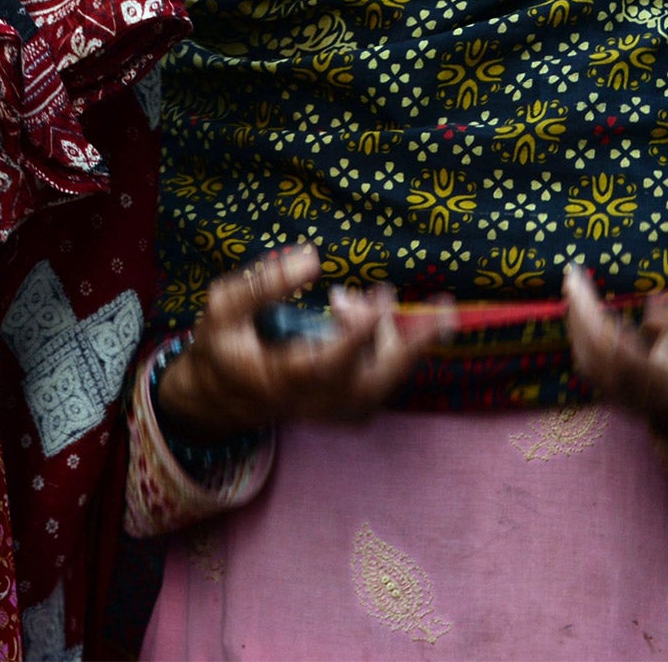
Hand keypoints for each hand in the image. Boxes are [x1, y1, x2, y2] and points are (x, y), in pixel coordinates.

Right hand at [155, 245, 456, 440]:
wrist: (222, 396)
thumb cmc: (222, 345)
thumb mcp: (222, 309)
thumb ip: (261, 284)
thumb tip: (313, 257)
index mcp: (282, 378)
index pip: (328, 364)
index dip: (357, 335)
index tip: (376, 299)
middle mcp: (316, 402)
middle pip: (375, 382)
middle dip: (412, 346)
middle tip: (444, 312)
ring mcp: (335, 410)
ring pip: (383, 381)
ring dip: (399, 338)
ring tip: (385, 296)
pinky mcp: (347, 408)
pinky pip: (383, 380)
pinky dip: (394, 349)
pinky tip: (382, 315)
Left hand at [565, 176, 667, 457]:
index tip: (659, 301)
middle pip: (632, 367)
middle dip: (597, 325)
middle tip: (573, 277)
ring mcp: (650, 397)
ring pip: (604, 369)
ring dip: (582, 324)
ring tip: (574, 281)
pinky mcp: (625, 398)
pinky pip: (594, 370)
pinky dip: (582, 335)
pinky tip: (578, 301)